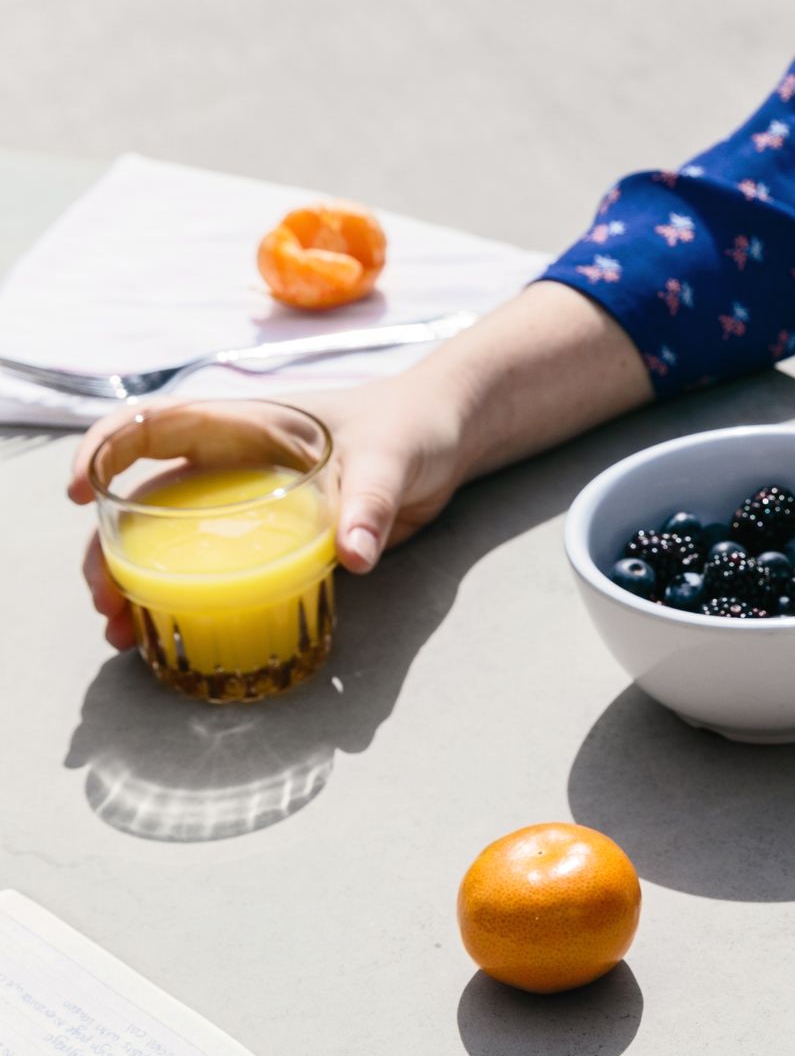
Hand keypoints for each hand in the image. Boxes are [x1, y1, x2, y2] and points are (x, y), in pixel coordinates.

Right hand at [66, 280, 651, 648]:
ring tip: (121, 630)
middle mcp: (233, 460)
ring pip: (171, 537)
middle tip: (106, 601)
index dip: (105, 453)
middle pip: (145, 498)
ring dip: (137, 579)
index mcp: (246, 424)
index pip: (151, 426)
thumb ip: (372, 503)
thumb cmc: (415, 427)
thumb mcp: (394, 458)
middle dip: (111, 546)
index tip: (84, 495)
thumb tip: (356, 556)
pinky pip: (217, 564)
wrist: (449, 437)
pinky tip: (169, 631)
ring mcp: (249, 500)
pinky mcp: (274, 535)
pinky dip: (186, 595)